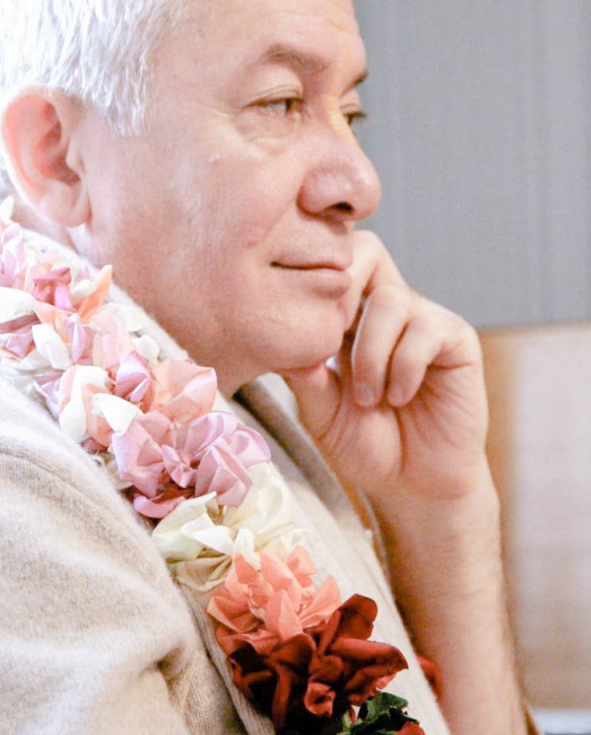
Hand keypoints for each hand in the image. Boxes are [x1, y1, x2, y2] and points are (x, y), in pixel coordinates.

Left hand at [280, 230, 489, 514]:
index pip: (330, 263)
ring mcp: (423, 319)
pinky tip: (398, 398)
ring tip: (367, 398)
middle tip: (329, 337)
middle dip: (342, 285)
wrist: (414, 484)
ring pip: (390, 299)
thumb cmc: (364, 444)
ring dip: (370, 353)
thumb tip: (279, 341)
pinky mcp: (456, 339)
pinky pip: (424, 331)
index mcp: (347, 314)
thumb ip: (303, 375)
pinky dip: (403, 368)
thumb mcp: (320, 411)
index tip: (294, 323)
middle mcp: (385, 307)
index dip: (309, 276)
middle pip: (367, 250)